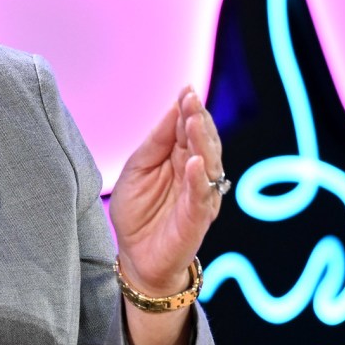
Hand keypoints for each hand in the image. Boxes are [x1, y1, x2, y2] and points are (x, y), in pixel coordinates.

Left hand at [108, 86, 223, 296]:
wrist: (136, 256)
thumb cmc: (137, 211)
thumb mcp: (137, 168)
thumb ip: (156, 142)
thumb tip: (172, 108)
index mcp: (180, 158)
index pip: (188, 129)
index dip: (188, 109)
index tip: (186, 89)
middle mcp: (195, 174)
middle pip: (202, 141)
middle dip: (198, 118)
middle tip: (191, 98)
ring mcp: (199, 195)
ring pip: (209, 164)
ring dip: (202, 141)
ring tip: (195, 120)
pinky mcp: (197, 218)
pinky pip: (202, 196)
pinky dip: (200, 179)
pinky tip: (196, 162)